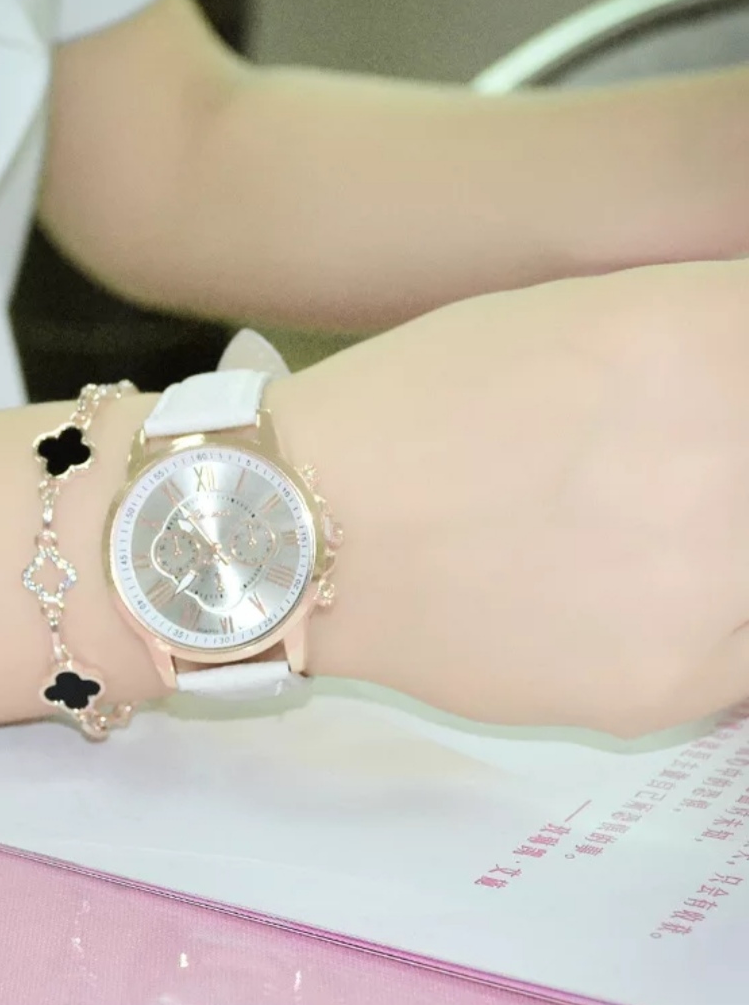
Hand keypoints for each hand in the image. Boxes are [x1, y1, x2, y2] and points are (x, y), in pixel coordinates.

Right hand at [269, 260, 748, 736]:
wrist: (299, 533)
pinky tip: (624, 598)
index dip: (738, 382)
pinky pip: (741, 654)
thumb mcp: (562, 319)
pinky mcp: (665, 686)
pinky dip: (706, 621)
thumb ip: (693, 337)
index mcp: (699, 339)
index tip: (709, 406)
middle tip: (656, 478)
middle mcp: (726, 458)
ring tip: (636, 535)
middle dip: (720, 465)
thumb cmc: (410, 406)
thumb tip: (736, 378)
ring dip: (719, 545)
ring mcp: (706, 585)